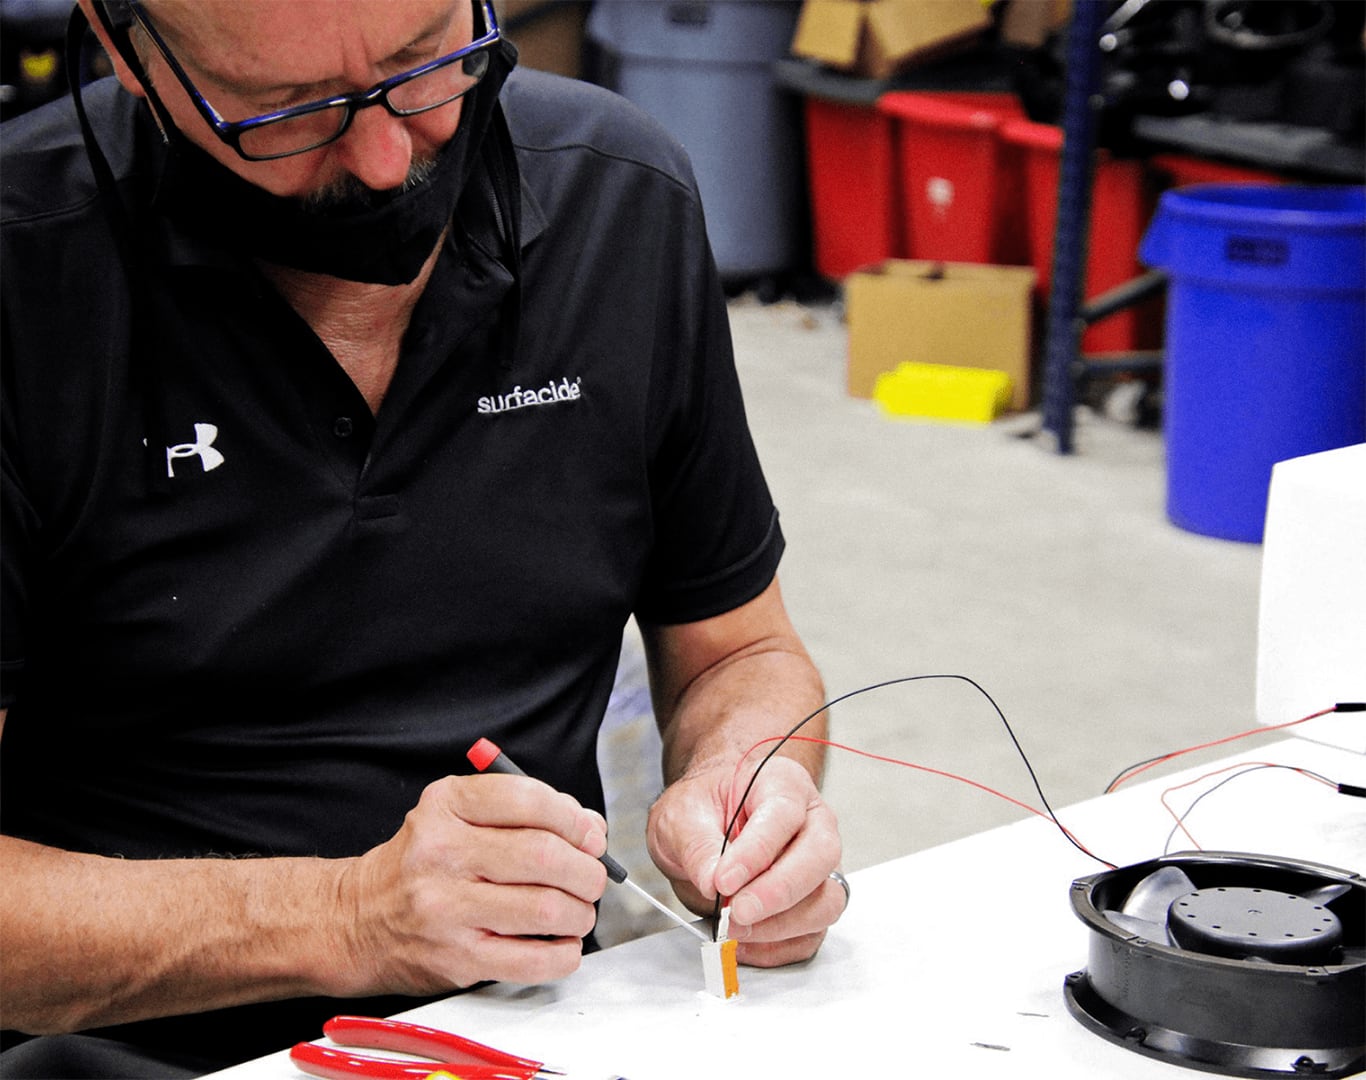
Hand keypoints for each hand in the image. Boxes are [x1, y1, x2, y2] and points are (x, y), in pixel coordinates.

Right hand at [337, 774, 608, 994]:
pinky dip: (564, 955)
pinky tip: (563, 944)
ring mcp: (446, 909)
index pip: (526, 799)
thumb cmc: (422, 864)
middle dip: (586, 869)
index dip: (573, 818)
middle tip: (592, 878)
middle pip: (544, 855)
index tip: (590, 835)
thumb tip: (591, 830)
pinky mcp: (456, 958)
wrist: (358, 920)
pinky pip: (532, 960)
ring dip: (580, 913)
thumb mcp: (458, 816)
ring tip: (578, 912)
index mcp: (446, 806)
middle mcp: (442, 853)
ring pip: (546, 908)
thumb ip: (525, 813)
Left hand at [647, 755, 843, 966]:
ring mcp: (818, 866)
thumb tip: (712, 882)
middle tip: (737, 911)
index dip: (757, 851)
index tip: (724, 879)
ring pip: (825, 900)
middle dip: (778, 891)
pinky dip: (779, 946)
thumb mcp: (681, 815)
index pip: (783, 814)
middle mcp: (812, 822)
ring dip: (781, 924)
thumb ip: (696, 845)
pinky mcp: (812, 903)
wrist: (707, 825)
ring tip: (735, 929)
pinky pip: (810, 934)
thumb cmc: (703, 809)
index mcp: (783, 784)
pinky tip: (744, 943)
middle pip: (820, 855)